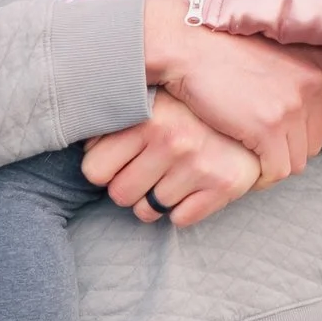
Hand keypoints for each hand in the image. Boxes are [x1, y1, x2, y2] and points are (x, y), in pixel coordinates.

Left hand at [82, 94, 262, 226]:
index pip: (93, 170)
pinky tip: (190, 185)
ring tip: (167, 176)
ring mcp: (199, 165)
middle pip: (118, 195)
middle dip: (127, 188)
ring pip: (147, 212)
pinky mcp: (223, 185)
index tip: (116, 160)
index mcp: (146, 118)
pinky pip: (180, 219)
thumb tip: (73, 132)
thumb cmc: (186, 108)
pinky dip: (182, 209)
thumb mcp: (147, 101)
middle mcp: (172, 140)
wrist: (249, 110)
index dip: (102, 169)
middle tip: (143, 171)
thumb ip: (112, 119)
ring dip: (153, 200)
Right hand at [141, 0, 321, 179]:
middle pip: (315, 144)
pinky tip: (245, 162)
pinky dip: (262, 175)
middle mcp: (313, 84)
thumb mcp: (283, 38)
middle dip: (291, 148)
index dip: (308, 131)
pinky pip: (276, 170)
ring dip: (275, 162)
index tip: (282, 129)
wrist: (188, 43)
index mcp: (321, 65)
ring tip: (252, 151)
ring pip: (297, 160)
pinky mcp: (267, 128)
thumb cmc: (229, 42)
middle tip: (262, 141)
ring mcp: (292, 107)